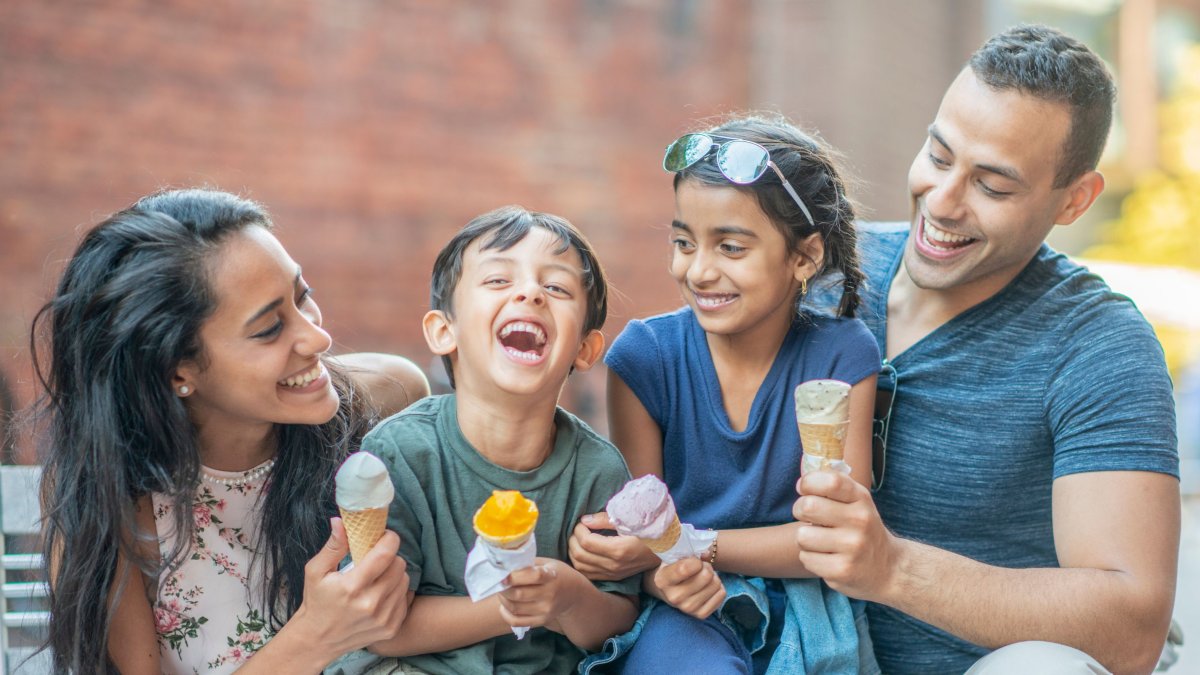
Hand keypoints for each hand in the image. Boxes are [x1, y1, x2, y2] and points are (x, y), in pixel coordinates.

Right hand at [292, 518, 409, 655]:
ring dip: (394, 574)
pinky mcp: (391, 628)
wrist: (318, 639)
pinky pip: (406, 598)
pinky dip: (397, 592)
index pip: (385, 554)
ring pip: (405, 580)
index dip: (389, 539)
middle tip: (377, 559)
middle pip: (399, 565)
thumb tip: (341, 521)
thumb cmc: (317, 601)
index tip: (384, 536)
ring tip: (377, 577)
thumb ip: (333, 546)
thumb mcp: (316, 571)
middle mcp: (370, 604)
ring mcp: (383, 618)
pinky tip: (381, 593)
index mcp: (352, 587)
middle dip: (390, 557)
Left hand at [498, 558, 583, 631]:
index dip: (514, 576)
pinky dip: (506, 614)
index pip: (532, 576)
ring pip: (515, 608)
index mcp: (551, 577)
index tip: (502, 574)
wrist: (574, 593)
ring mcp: (546, 610)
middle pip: (519, 594)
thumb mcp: (547, 563)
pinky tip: (504, 606)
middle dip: (503, 588)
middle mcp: (550, 595)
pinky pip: (517, 621)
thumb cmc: (556, 574)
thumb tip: (504, 565)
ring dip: (503, 600)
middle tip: (499, 583)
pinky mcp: (542, 620)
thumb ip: (528, 563)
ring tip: (502, 592)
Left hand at [568, 512, 659, 580]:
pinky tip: (583, 552)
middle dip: (573, 540)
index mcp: (619, 550)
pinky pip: (588, 575)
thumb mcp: (630, 521)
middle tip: (578, 529)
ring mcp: (613, 574)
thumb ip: (605, 520)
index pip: (586, 542)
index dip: (579, 530)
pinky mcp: (613, 578)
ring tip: (578, 540)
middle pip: (580, 555)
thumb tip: (584, 519)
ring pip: (581, 568)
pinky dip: (580, 564)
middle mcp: (614, 566)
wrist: (666, 550)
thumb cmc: (649, 531)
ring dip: (574, 552)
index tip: (581, 522)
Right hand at [650, 557, 724, 618]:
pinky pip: (721, 594)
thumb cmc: (673, 569)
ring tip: (703, 577)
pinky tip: (707, 587)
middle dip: (706, 567)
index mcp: (662, 581)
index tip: (693, 560)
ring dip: (713, 576)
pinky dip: (718, 588)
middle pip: (706, 575)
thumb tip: (706, 554)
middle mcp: (674, 597)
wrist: (668, 590)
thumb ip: (688, 552)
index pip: (685, 568)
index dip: (695, 561)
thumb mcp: (674, 558)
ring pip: (716, 584)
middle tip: (700, 568)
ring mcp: (687, 608)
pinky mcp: (700, 615)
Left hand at [793, 471, 900, 601]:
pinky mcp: (842, 570)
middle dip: (800, 510)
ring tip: (821, 541)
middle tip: (809, 517)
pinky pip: (806, 558)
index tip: (804, 488)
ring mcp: (852, 547)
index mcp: (861, 499)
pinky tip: (827, 558)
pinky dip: (810, 558)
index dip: (808, 482)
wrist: (888, 568)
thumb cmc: (862, 529)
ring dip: (805, 539)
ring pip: (802, 535)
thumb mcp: (857, 502)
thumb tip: (803, 481)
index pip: (830, 481)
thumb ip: (834, 486)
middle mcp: (860, 521)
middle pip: (808, 506)